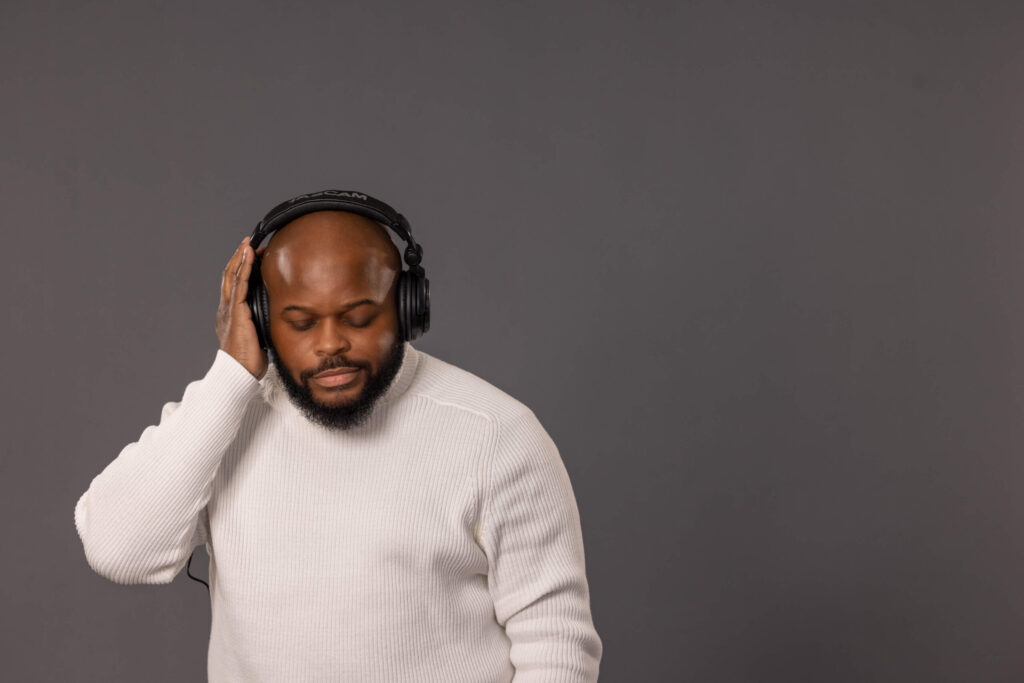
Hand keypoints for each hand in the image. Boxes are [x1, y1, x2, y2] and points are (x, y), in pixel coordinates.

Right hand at [216, 237, 267, 378]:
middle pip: (230, 276)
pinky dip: (244, 269)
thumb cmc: (249, 359)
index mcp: (231, 314)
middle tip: (247, 242)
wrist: (239, 373)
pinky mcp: (236, 313)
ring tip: (247, 244)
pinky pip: (239, 285)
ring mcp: (229, 310)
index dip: (240, 268)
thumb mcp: (258, 335)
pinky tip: (250, 257)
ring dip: (240, 258)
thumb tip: (276, 316)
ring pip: (232, 277)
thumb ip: (262, 323)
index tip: (250, 255)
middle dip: (238, 258)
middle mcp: (227, 309)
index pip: (234, 285)